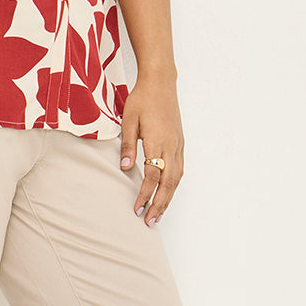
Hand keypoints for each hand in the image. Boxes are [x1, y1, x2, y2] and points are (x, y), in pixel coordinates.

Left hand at [118, 74, 183, 226]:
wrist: (161, 83)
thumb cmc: (142, 99)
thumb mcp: (128, 119)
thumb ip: (128, 144)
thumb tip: (125, 167)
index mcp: (157, 141)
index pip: (152, 175)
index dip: (145, 194)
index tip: (137, 208)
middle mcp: (171, 146)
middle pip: (168, 183)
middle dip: (159, 204)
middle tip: (150, 222)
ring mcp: (178, 145)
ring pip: (176, 179)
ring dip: (168, 198)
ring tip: (159, 214)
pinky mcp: (180, 143)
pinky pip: (179, 170)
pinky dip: (174, 185)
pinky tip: (167, 193)